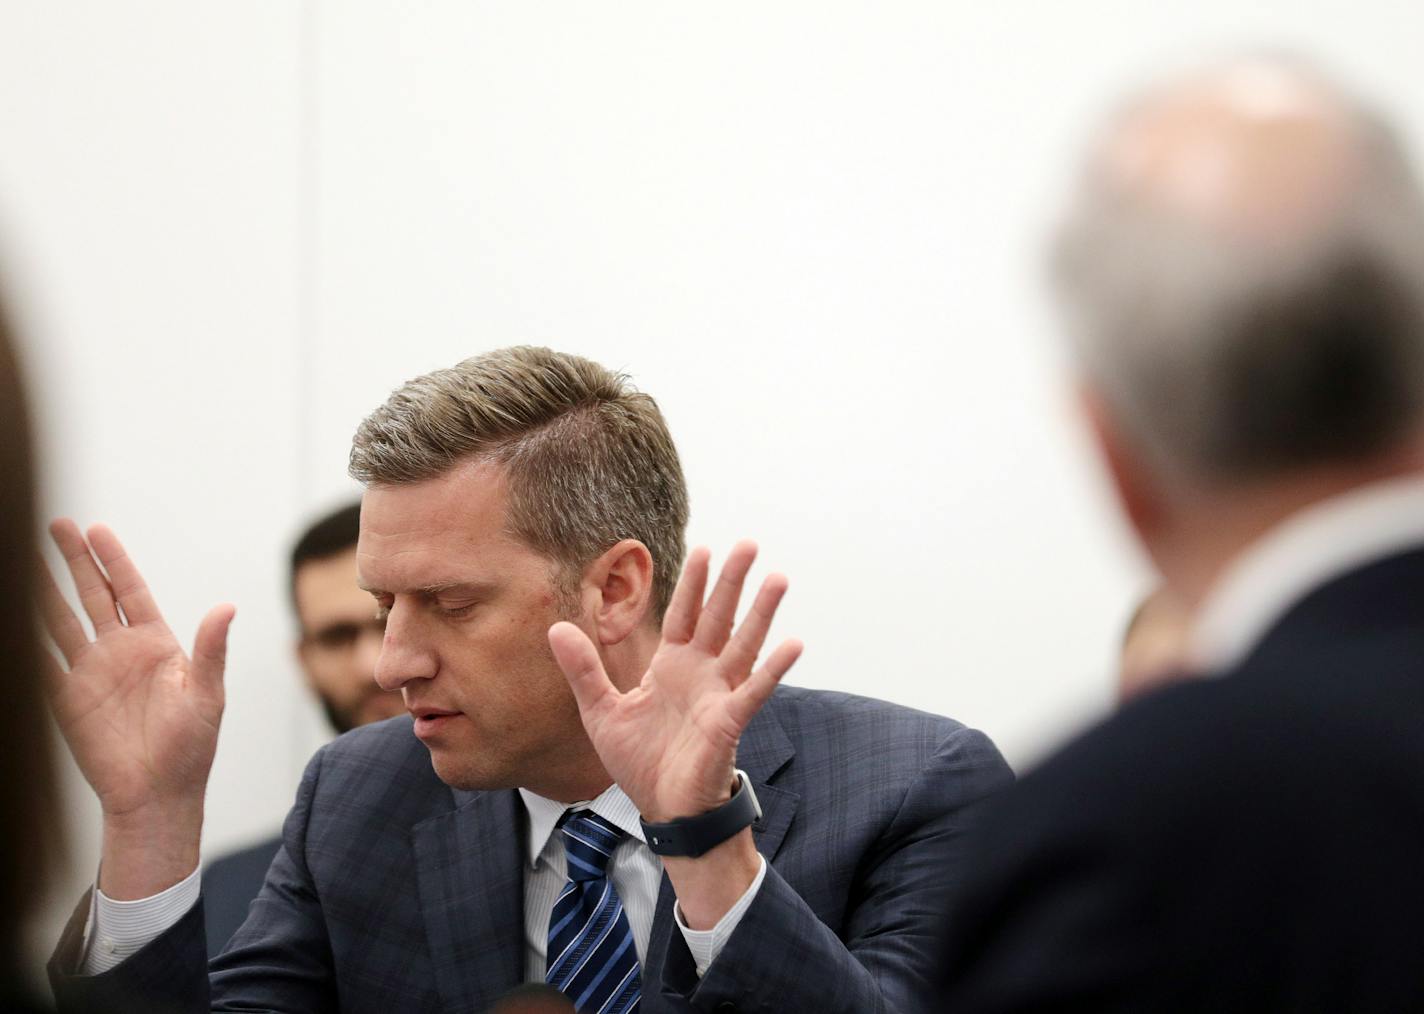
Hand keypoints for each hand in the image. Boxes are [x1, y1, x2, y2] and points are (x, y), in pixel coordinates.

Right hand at [39, 520, 233, 895]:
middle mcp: (121, 652)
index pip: (129, 591)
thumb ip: (211, 650)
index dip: (113, 561)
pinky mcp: (68, 698)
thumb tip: (226, 607)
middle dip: (75, 560)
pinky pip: (43, 661)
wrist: (158, 794)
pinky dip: (28, 638)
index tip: (97, 529)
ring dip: (46, 589)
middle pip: (92, 594)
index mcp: (156, 645)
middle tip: (57, 525)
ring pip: (62, 620)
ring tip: (28, 557)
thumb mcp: (207, 695)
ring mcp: (92, 673)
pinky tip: (18, 611)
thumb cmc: (190, 748)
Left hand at [548, 540, 801, 822]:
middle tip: (748, 544)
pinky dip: (774, 668)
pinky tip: (794, 643)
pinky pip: (755, 690)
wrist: (663, 811)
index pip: (685, 614)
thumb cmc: (640, 763)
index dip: (694, 583)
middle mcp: (700, 674)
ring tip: (778, 578)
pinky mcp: (729, 722)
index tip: (704, 549)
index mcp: (672, 667)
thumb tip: (556, 628)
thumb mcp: (601, 711)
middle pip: (718, 617)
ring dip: (761, 613)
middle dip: (731, 581)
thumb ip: (583, 670)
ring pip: (744, 644)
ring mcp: (718, 695)